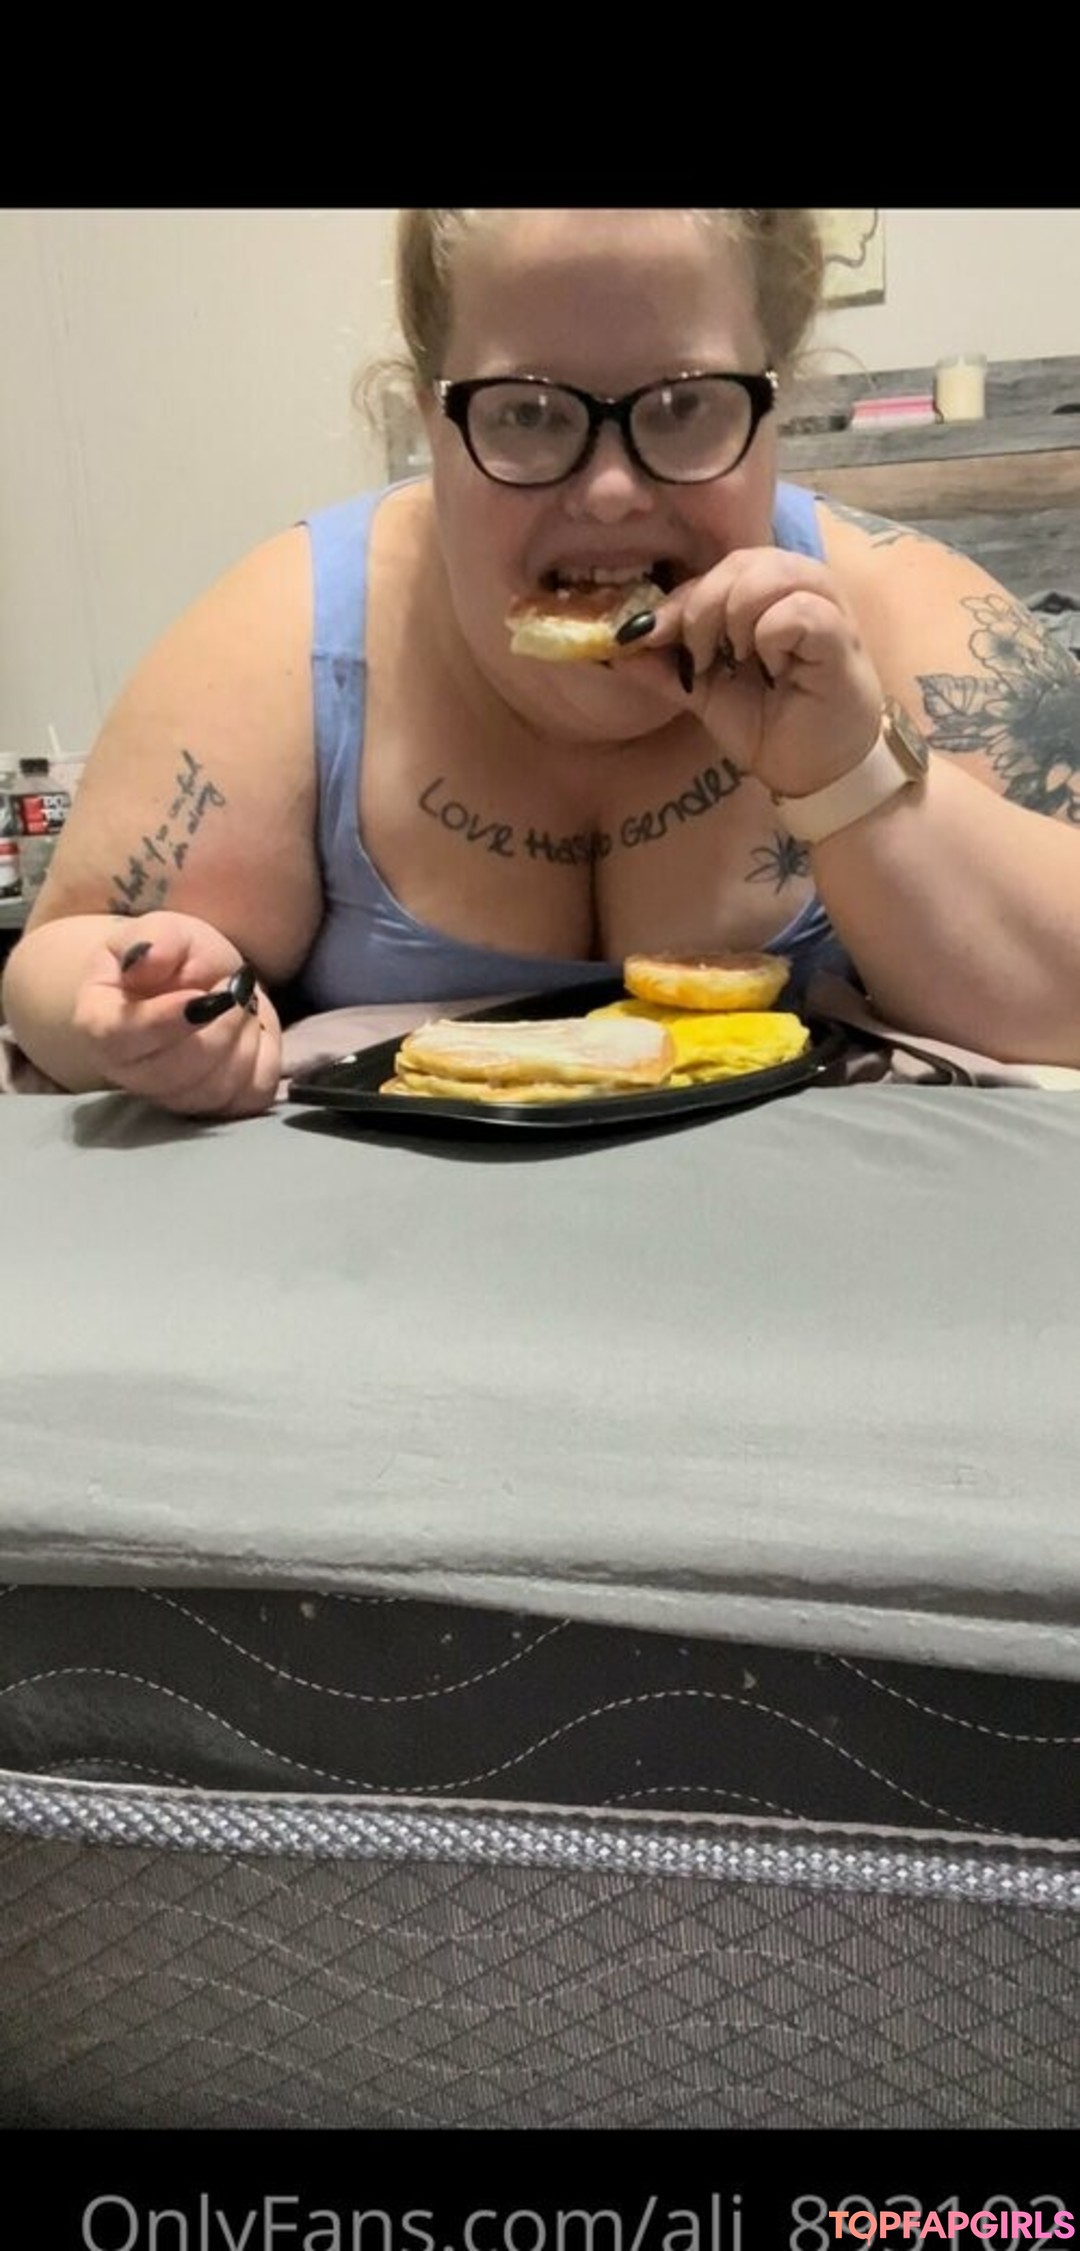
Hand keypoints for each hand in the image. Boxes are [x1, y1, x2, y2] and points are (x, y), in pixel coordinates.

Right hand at [72, 910, 281, 1116]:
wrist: (205, 981)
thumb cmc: (174, 956)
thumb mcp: (165, 929)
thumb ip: (155, 940)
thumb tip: (145, 961)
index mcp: (99, 1023)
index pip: (120, 1038)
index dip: (164, 1021)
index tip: (200, 994)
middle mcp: (128, 1071)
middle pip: (175, 1071)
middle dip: (219, 1023)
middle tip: (232, 986)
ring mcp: (171, 1096)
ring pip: (215, 1087)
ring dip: (243, 1036)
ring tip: (239, 1004)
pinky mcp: (215, 1107)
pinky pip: (249, 1096)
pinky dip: (262, 1058)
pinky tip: (250, 1032)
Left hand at [631, 548, 883, 800]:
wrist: (814, 771)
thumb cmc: (768, 722)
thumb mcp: (703, 692)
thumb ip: (664, 665)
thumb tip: (614, 647)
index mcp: (767, 591)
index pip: (714, 569)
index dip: (675, 599)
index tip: (644, 636)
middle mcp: (800, 586)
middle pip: (739, 561)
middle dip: (701, 607)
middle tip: (698, 657)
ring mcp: (826, 605)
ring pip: (769, 572)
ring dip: (735, 616)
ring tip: (736, 659)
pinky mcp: (840, 634)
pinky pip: (796, 609)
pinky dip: (770, 635)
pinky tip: (771, 668)